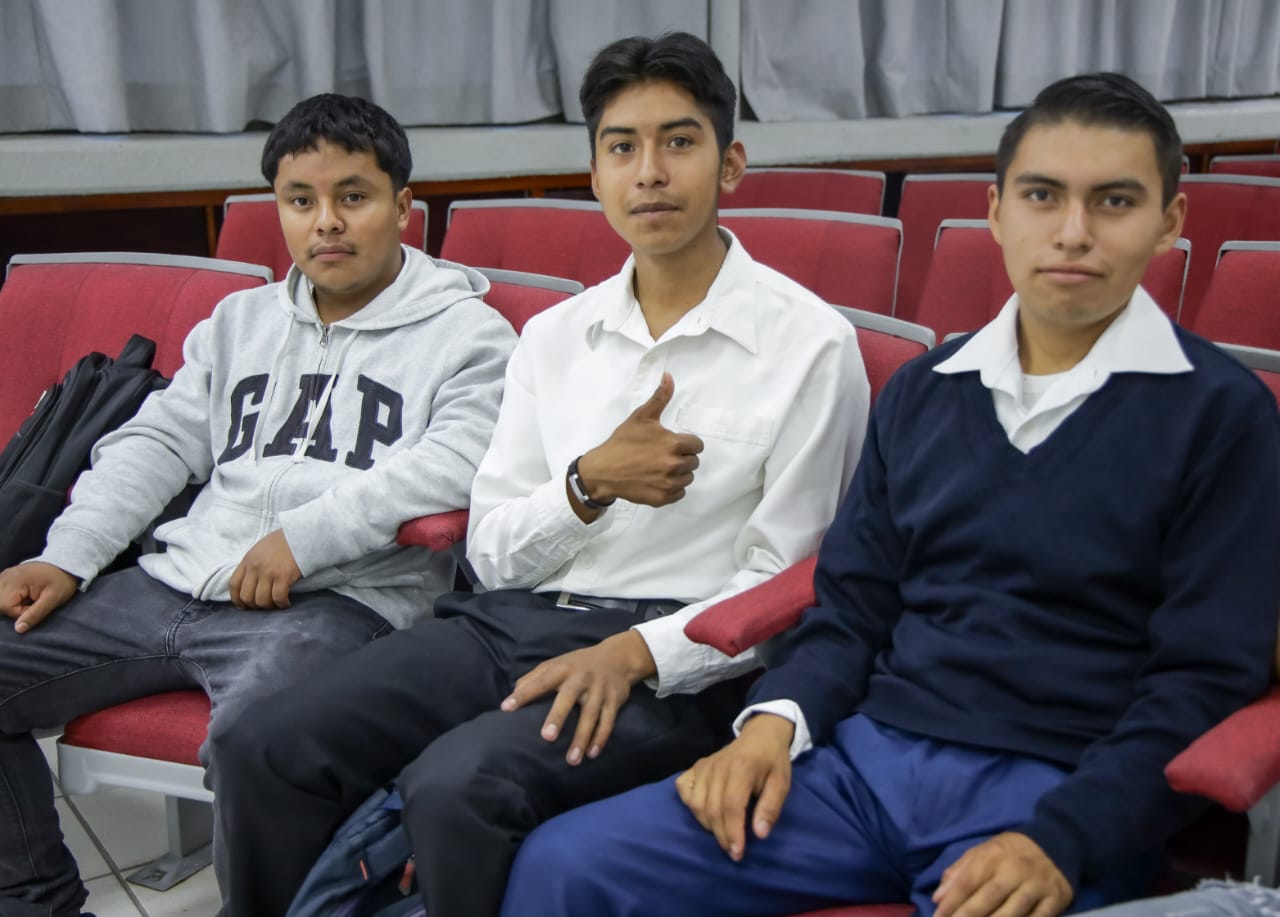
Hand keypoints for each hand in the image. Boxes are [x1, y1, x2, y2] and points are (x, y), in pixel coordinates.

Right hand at [0, 562, 77, 632]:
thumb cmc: (61, 581)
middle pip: (0, 603)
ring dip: (12, 603)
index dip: (21, 612)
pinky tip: (25, 594)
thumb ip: (35, 614)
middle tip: (32, 601)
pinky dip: (11, 598)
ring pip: (0, 599)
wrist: (65, 566)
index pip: (5, 607)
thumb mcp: (53, 599)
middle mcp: (5, 577)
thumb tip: (18, 629)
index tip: (36, 605)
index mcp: (15, 581)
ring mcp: (4, 576)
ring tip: (29, 597)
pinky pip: (2, 594)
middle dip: (14, 608)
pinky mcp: (6, 578)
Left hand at [229, 529, 301, 608]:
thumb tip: (250, 583)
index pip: (234, 585)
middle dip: (254, 606)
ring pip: (262, 600)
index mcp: (248, 560)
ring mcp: (269, 572)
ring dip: (269, 606)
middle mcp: (255, 567)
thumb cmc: (283, 541)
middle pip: (247, 596)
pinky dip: (282, 604)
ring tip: (276, 604)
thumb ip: (253, 564)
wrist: (301, 534)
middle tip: (264, 605)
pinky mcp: (284, 576)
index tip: (243, 606)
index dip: (237, 599)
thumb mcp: (261, 549)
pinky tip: (287, 603)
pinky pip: (278, 598)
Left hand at [500, 630, 656, 764]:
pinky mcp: (614, 700)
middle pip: (568, 697)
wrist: (618, 657)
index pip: (539, 681)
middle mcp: (580, 678)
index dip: (523, 694)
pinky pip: (608, 721)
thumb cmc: (578, 665)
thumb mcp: (556, 664)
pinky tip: (592, 754)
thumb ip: (533, 678)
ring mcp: (599, 689)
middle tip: (547, 737)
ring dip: (581, 738)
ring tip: (572, 760)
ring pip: (590, 715)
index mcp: (562, 668)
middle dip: (558, 716)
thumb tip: (511, 696)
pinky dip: (601, 738)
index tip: (506, 708)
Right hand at [574, 373, 703, 510]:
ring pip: (687, 478)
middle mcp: (674, 465)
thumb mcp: (641, 417)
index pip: (697, 445)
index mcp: (674, 444)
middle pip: (693, 462)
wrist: (603, 471)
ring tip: (660, 468)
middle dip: (682, 457)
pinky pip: (680, 493)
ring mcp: (669, 484)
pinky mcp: (662, 498)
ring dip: (678, 473)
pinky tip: (658, 480)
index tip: (672, 443)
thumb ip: (660, 397)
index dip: (685, 443)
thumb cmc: (622, 442)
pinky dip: (672, 488)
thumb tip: (669, 376)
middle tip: (663, 455)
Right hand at [675, 713, 793, 860]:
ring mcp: (703, 766)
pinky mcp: (695, 767)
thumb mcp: (781, 783)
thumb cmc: (772, 762)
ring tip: (724, 834)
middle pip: (712, 809)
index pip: (731, 806)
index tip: (738, 852)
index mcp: (741, 768)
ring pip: (696, 804)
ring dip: (708, 826)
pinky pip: (684, 790)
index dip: (733, 832)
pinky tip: (705, 813)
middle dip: (722, 836)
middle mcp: (717, 767)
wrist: (760, 735)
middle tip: (733, 852)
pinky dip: (690, 806)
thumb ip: (771, 808)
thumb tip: (759, 834)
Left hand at [933, 833, 1071, 916]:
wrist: (1055, 842)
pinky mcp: (1056, 898)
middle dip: (969, 915)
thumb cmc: (1010, 853)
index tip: (938, 916)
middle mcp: (1015, 869)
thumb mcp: (982, 852)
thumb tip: (938, 897)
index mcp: (993, 855)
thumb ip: (959, 873)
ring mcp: (1037, 884)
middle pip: (989, 896)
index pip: (969, 880)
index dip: (953, 901)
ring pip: (1013, 911)